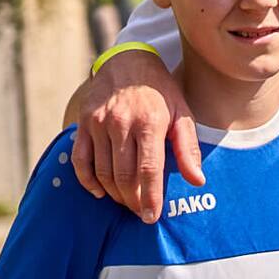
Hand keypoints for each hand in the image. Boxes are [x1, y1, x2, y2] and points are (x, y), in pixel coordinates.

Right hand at [72, 50, 201, 220]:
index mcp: (150, 122)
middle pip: (123, 176)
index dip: (150, 197)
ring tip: (126, 201)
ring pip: (102, 172)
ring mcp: (98, 123)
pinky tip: (100, 191)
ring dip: (114, 194)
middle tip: (140, 212)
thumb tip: (197, 180)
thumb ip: (188, 148)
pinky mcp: (83, 123)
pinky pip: (80, 161)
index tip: (151, 217)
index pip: (149, 170)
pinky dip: (88, 181)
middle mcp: (121, 123)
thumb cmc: (160, 91)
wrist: (128, 62)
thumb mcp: (182, 113)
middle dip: (132, 200)